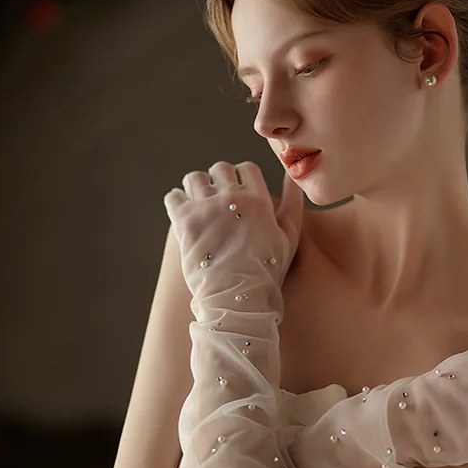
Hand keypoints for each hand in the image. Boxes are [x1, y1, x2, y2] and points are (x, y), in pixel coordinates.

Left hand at [163, 162, 303, 313]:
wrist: (238, 299)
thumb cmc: (267, 271)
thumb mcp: (289, 236)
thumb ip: (293, 203)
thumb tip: (293, 177)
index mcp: (258, 199)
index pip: (246, 168)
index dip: (241, 178)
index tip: (237, 194)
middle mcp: (231, 198)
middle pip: (219, 169)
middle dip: (218, 181)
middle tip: (217, 202)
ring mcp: (205, 208)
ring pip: (194, 178)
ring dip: (196, 188)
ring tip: (199, 206)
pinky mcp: (184, 221)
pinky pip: (173, 196)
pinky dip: (176, 201)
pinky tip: (184, 214)